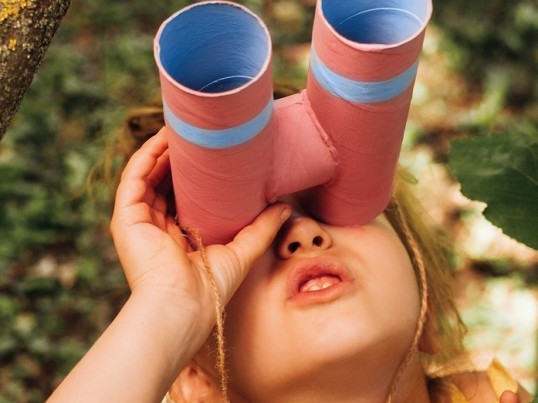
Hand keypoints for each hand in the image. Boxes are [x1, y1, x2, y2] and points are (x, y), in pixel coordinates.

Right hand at [111, 128, 290, 331]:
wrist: (183, 306)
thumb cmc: (211, 288)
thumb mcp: (241, 251)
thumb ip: (261, 228)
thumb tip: (284, 206)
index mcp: (178, 238)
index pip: (183, 197)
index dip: (195, 174)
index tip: (213, 153)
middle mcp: (155, 228)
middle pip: (165, 183)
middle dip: (179, 158)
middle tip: (198, 134)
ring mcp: (138, 223)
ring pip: (148, 176)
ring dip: (162, 151)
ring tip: (181, 128)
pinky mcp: (125, 218)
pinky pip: (134, 179)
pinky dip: (146, 157)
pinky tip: (162, 139)